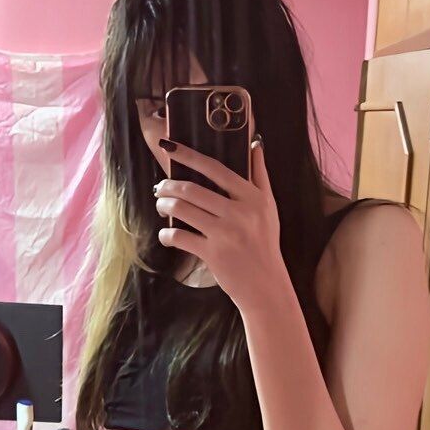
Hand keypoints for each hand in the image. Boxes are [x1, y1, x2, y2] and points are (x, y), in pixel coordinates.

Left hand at [154, 136, 286, 312]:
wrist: (266, 284)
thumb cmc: (265, 244)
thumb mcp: (269, 207)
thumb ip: (260, 175)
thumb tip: (255, 144)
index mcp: (252, 197)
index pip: (215, 169)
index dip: (188, 155)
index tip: (169, 147)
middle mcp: (239, 213)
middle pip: (192, 189)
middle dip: (168, 185)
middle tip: (160, 187)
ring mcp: (225, 234)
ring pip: (182, 210)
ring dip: (164, 206)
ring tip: (161, 206)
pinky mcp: (213, 254)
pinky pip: (180, 237)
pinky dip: (167, 235)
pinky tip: (166, 235)